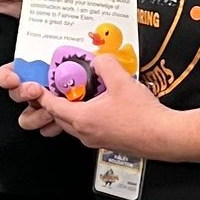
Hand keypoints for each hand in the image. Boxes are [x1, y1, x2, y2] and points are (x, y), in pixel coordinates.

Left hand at [0, 53, 175, 154]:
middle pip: (59, 117)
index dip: (43, 95)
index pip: (53, 106)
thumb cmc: (143, 117)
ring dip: (70, 111)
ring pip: (73, 124)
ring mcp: (95, 139)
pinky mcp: (106, 142)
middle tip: (56, 88)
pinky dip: (84, 117)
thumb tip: (99, 58)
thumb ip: (106, 64)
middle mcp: (85, 132)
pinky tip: (98, 106)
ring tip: (78, 95)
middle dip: (55, 103)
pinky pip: (87, 129)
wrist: (163, 136)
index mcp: (83, 119)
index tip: (36, 87)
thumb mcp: (122, 81)